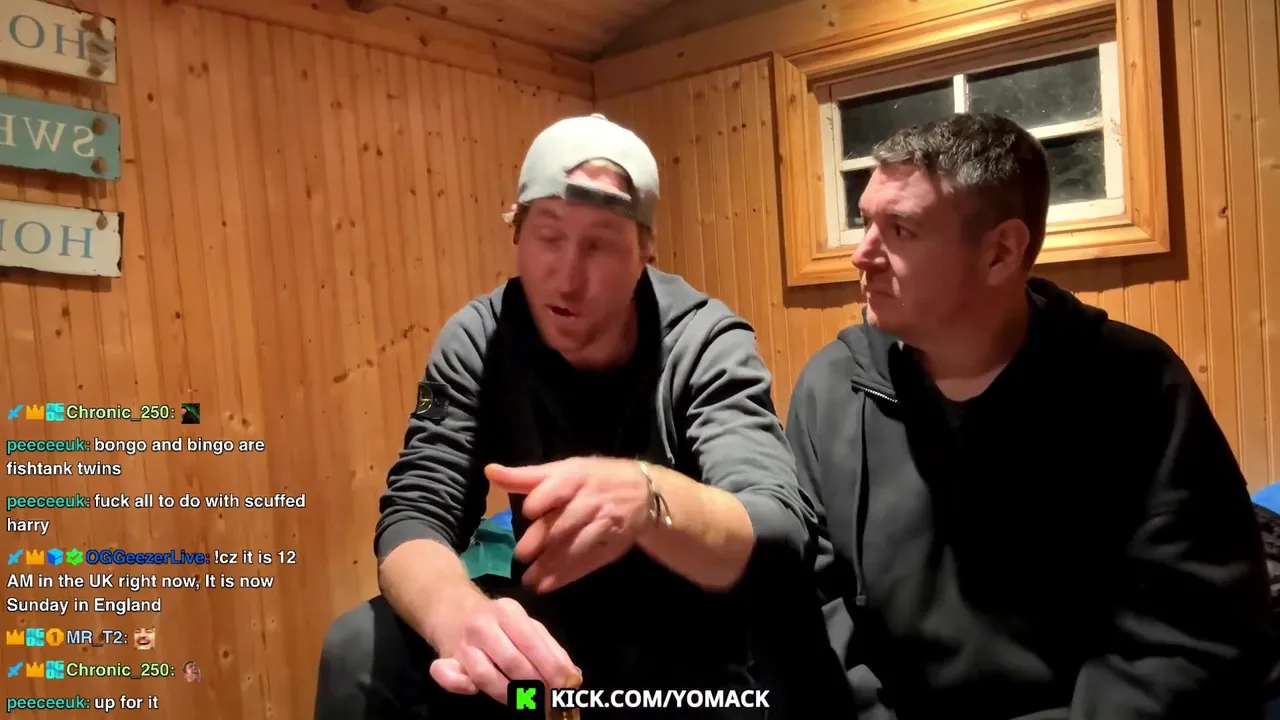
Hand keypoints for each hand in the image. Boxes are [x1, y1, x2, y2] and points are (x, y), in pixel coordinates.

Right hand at [428, 596, 579, 702]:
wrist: (450, 606)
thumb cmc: (496, 620)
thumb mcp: (524, 624)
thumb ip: (549, 648)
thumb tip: (573, 676)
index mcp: (508, 612)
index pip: (533, 643)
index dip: (551, 668)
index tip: (565, 688)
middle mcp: (484, 626)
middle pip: (511, 661)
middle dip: (534, 686)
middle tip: (548, 702)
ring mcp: (462, 643)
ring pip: (485, 675)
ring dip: (508, 695)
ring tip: (525, 704)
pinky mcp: (444, 658)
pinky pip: (449, 677)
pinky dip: (461, 687)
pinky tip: (475, 691)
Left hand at [487, 458, 651, 592]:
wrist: (643, 492)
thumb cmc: (592, 478)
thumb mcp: (562, 470)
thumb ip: (524, 477)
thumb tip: (489, 471)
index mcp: (574, 479)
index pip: (553, 491)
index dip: (539, 502)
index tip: (527, 513)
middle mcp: (589, 502)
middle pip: (562, 524)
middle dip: (541, 541)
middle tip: (521, 556)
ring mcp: (602, 526)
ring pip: (574, 547)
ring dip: (551, 565)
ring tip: (529, 580)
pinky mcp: (611, 546)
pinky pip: (587, 562)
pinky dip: (567, 575)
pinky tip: (548, 586)